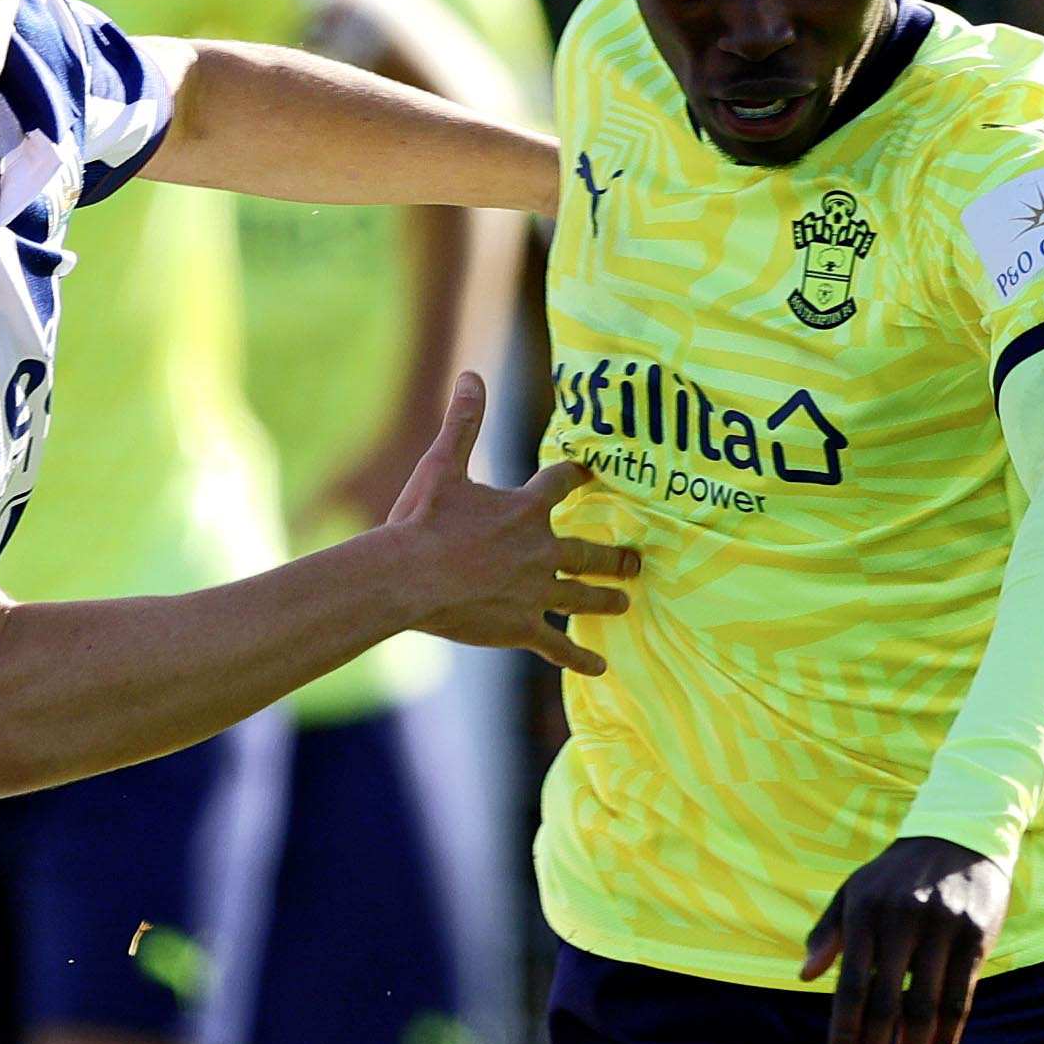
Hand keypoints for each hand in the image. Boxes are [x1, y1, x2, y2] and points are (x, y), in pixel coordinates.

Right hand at [374, 371, 636, 673]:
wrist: (407, 577)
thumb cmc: (421, 521)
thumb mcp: (441, 465)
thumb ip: (463, 422)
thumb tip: (471, 375)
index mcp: (525, 509)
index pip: (563, 483)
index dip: (577, 475)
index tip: (590, 473)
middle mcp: (541, 550)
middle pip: (589, 550)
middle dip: (614, 554)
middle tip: (636, 559)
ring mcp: (535, 592)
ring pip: (583, 596)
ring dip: (606, 598)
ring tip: (625, 601)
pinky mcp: (521, 628)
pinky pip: (558, 646)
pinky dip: (580, 659)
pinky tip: (599, 668)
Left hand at [798, 834, 1006, 1043]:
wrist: (963, 834)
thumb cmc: (897, 873)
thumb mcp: (855, 889)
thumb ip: (829, 932)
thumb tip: (804, 977)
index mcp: (867, 914)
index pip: (852, 986)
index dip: (845, 1033)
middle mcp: (904, 923)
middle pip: (888, 1007)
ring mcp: (943, 932)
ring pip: (926, 1011)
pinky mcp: (976, 939)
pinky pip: (960, 1002)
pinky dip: (946, 1042)